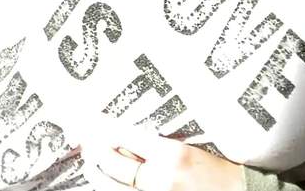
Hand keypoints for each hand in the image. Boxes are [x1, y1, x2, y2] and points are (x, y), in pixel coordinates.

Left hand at [81, 125, 242, 190]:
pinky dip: (111, 188)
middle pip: (112, 162)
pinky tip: (105, 181)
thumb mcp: (190, 148)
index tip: (91, 121)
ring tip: (91, 163)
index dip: (103, 127)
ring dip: (96, 172)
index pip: (124, 135)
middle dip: (95, 149)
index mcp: (172, 154)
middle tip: (85, 140)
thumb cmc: (219, 169)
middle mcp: (160, 177)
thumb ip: (157, 144)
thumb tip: (123, 139)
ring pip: (111, 186)